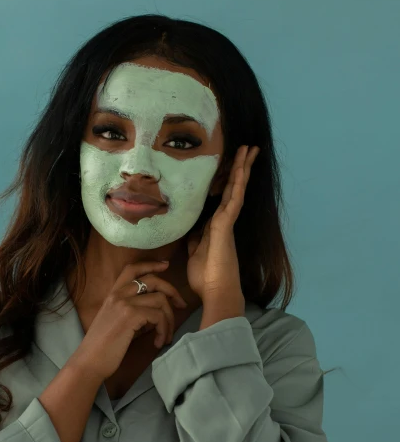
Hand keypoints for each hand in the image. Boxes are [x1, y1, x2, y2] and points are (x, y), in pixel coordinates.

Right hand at [72, 260, 187, 381]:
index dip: (151, 264)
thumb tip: (156, 311)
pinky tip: (158, 342)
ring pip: (160, 300)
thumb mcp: (117, 323)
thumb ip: (133, 312)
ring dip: (169, 319)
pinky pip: (159, 316)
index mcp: (112, 294)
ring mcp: (124, 303)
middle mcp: (118, 294)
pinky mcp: (131, 315)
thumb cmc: (103, 348)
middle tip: (181, 305)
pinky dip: (164, 330)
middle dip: (172, 291)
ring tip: (166, 336)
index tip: (166, 265)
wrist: (89, 362)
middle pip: (153, 280)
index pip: (132, 269)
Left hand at [186, 144, 259, 304]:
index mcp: (217, 226)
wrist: (216, 292)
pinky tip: (242, 167)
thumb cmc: (206, 277)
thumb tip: (191, 228)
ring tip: (249, 149)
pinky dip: (238, 182)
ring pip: (236, 189)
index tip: (231, 166)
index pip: (223, 198)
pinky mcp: (226, 225)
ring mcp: (227, 222)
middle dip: (239, 168)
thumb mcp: (194, 252)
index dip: (227, 181)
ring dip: (242, 168)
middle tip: (247, 149)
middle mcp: (225, 221)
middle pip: (233, 188)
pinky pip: (234, 198)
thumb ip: (195, 238)